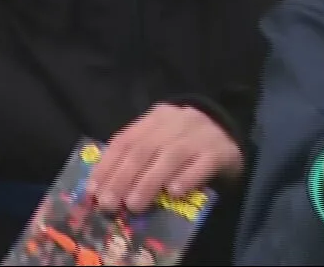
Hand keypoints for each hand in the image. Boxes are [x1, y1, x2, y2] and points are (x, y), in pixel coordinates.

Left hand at [92, 103, 242, 212]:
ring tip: (134, 205)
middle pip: (144, 149)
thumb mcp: (159, 143)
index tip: (94, 192)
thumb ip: (138, 159)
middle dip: (123, 178)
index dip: (107, 166)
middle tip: (110, 204)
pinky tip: (174, 193)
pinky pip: (202, 164)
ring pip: (170, 156)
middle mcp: (176, 122)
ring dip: (149, 182)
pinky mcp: (221, 151)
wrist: (229, 136)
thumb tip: (106, 189)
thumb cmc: (186, 145)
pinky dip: (186, 178)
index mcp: (155, 118)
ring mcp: (200, 135)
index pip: (125, 140)